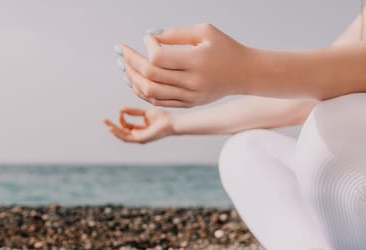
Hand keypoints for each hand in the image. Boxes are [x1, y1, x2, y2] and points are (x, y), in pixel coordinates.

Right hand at [103, 107, 173, 143]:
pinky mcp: (141, 139)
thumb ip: (134, 111)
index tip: (121, 110)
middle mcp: (139, 135)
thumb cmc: (162, 117)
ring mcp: (139, 138)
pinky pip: (127, 138)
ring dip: (113, 130)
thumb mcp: (145, 112)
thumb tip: (121, 109)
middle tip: (103, 119)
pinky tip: (113, 128)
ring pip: (123, 136)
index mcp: (140, 129)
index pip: (126, 125)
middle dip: (112, 126)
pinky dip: (119, 133)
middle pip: (122, 132)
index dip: (121, 118)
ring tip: (106, 124)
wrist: (171, 122)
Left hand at [118, 23, 252, 107]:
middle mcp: (192, 82)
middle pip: (151, 76)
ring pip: (151, 92)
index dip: (147, 46)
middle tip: (120, 51)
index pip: (159, 58)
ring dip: (133, 78)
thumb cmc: (224, 47)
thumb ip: (176, 33)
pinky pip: (158, 101)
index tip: (147, 38)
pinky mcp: (188, 104)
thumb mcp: (205, 31)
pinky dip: (143, 91)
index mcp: (196, 62)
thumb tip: (149, 37)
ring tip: (123, 66)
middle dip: (131, 62)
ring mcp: (190, 97)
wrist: (245, 73)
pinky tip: (135, 79)